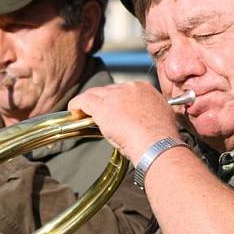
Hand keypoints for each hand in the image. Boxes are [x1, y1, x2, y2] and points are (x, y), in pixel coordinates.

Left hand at [68, 82, 182, 163]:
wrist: (157, 145)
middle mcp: (130, 88)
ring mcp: (116, 96)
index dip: (115, 100)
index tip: (112, 110)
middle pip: (108, 91)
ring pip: (95, 94)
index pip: (124, 90)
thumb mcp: (159, 120)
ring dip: (87, 103)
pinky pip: (84, 100)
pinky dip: (76, 105)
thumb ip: (148, 115)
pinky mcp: (102, 106)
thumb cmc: (160, 140)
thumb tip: (142, 121)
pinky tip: (73, 112)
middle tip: (95, 114)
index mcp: (145, 89)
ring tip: (81, 113)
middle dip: (101, 101)